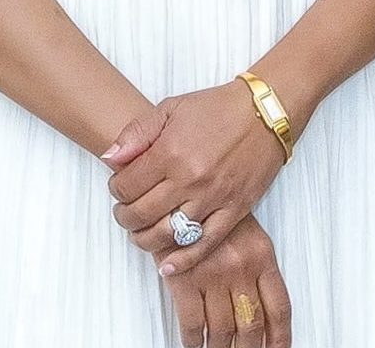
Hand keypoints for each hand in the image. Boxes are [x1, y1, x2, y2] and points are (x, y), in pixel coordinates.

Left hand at [104, 82, 290, 270]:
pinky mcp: (234, 211)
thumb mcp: (170, 108)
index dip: (115, 190)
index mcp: (171, 151)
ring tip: (140, 233)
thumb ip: (136, 133)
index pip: (127, 186)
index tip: (118, 187)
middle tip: (124, 212)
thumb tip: (110, 158)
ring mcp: (213, 198)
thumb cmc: (217, 108)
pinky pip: (205, 244)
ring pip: (168, 234)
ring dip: (145, 239)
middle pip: (142, 213)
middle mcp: (190, 179)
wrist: (264, 114)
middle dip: (125, 217)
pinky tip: (166, 266)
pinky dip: (183, 260)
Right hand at [165, 214, 289, 347]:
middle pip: (252, 324)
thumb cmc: (213, 209)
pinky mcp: (184, 279)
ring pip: (224, 330)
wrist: (182, 187)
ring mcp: (213, 275)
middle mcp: (241, 268)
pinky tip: (194, 344)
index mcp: (262, 256)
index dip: (281, 337)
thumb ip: (258, 267)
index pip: (279, 308)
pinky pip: (193, 323)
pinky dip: (194, 341)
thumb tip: (262, 306)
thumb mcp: (248, 232)